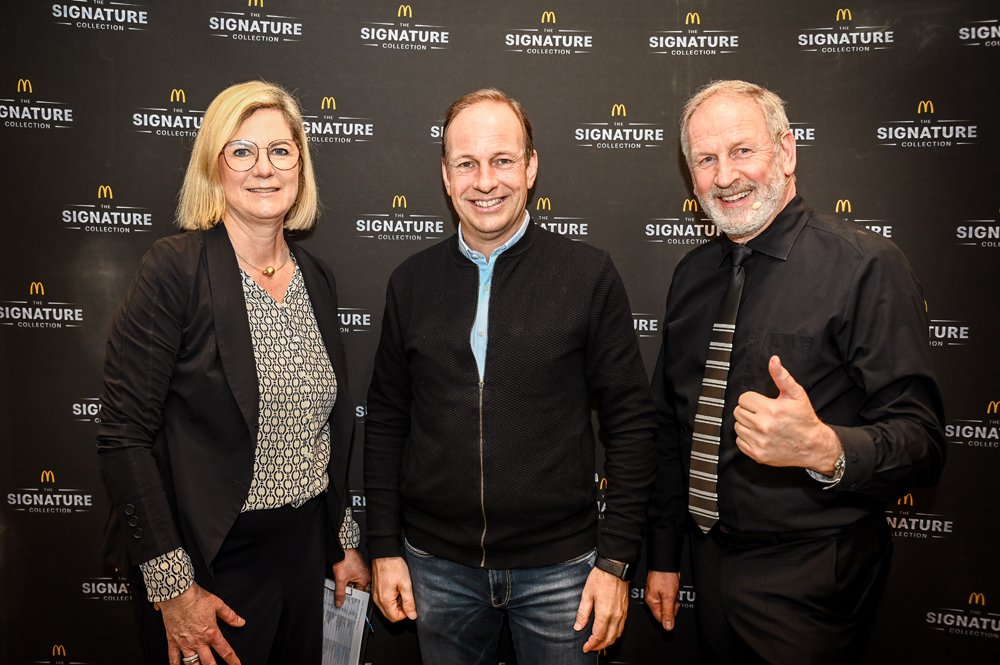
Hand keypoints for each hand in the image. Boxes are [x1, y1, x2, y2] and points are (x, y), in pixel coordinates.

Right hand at [159, 582, 244, 664]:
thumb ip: (230, 616)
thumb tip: (240, 622)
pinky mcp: (172, 641)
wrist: (177, 594)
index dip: (233, 661)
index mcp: (211, 633)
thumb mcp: (218, 605)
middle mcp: (198, 642)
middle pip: (209, 663)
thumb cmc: (196, 598)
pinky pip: (173, 658)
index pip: (225, 652)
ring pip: (191, 664)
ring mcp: (185, 643)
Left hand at [332, 548, 371, 606]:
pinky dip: (349, 579)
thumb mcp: (340, 579)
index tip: (345, 602)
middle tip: (343, 594)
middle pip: (358, 589)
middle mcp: (367, 575)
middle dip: (350, 591)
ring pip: (355, 583)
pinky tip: (344, 577)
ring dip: (349, 584)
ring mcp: (363, 570)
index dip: (351, 598)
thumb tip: (340, 603)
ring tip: (343, 583)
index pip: (359, 594)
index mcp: (366, 579)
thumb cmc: (345, 559)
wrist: (343, 547)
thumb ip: (340, 593)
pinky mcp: (358, 567)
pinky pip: (355, 577)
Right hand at [371, 556, 417, 621]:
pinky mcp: (376, 591)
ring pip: (387, 608)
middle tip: (405, 596)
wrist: (384, 554)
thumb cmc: (393, 566)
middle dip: (400, 609)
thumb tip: (412, 615)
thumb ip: (409, 602)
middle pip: (390, 615)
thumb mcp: (406, 584)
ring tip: (400, 590)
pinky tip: (396, 588)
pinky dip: (391, 598)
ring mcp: (375, 596)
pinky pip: (384, 601)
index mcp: (385, 600)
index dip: (405, 613)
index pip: (395, 618)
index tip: (409, 603)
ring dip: (396, 604)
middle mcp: (378, 600)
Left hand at [574, 566, 627, 652]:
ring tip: (599, 643)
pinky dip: (616, 634)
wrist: (614, 567)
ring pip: (617, 635)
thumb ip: (583, 613)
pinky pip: (622, 627)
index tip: (585, 647)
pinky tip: (610, 633)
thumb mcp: (586, 594)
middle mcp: (616, 615)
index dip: (591, 644)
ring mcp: (622, 613)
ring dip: (608, 642)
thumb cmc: (601, 577)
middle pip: (609, 639)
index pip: (598, 636)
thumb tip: (578, 626)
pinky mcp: (626, 610)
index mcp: (605, 613)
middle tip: (591, 648)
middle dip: (599, 646)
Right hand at [644, 571, 679, 630]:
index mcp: (652, 602)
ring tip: (673, 590)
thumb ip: (668, 613)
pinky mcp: (658, 589)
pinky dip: (672, 593)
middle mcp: (651, 599)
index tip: (674, 606)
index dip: (670, 614)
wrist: (665, 563)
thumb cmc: (665, 577)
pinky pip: (667, 596)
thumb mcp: (669, 597)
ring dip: (673, 598)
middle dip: (672, 604)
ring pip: (668, 603)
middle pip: (665, 610)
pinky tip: (672, 587)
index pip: (661, 618)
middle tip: (673, 595)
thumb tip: (668, 627)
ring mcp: (654, 594)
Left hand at [734, 355, 841, 474]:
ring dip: (746, 424)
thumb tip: (773, 360)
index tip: (763, 403)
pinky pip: (739, 442)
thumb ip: (782, 376)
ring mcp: (759, 442)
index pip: (743, 399)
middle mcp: (762, 426)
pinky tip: (760, 435)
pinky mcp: (757, 454)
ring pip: (737, 426)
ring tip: (762, 424)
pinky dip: (747, 438)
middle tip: (763, 413)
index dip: (753, 399)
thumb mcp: (796, 394)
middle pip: (738, 412)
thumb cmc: (804, 419)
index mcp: (770, 410)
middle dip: (749, 410)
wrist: (813, 446)